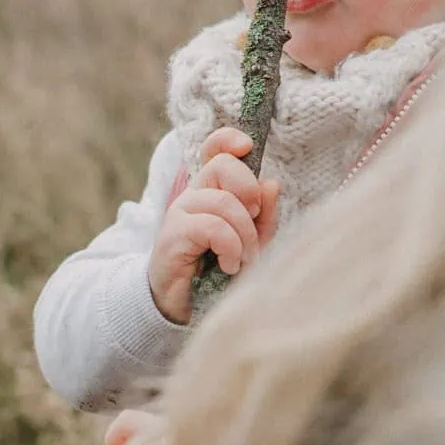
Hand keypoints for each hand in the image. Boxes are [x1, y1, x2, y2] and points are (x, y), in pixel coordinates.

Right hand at [146, 128, 280, 323]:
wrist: (185, 305)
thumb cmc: (219, 269)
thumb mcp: (252, 241)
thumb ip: (264, 215)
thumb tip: (271, 183)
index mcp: (212, 190)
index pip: (213, 150)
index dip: (227, 140)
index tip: (246, 146)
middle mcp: (194, 195)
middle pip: (222, 167)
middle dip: (249, 193)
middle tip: (255, 222)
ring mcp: (180, 212)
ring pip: (223, 202)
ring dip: (245, 234)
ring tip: (244, 257)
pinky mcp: (172, 235)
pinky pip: (212, 227)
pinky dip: (230, 247)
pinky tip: (229, 265)